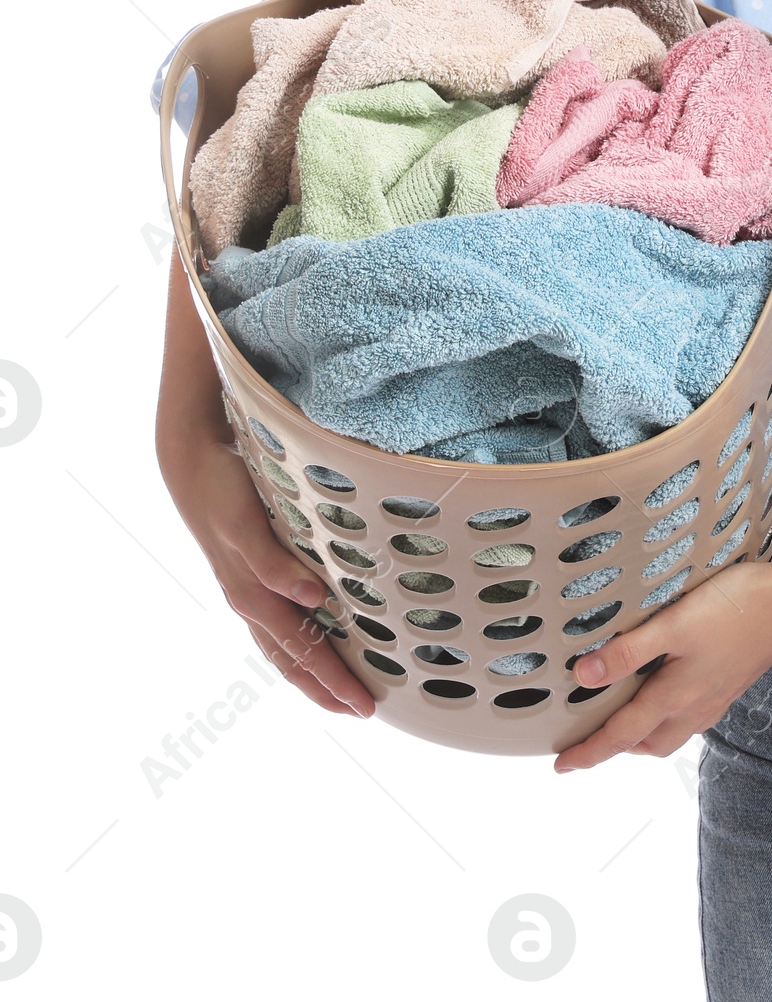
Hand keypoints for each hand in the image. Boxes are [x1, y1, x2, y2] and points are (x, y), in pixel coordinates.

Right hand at [156, 249, 372, 718]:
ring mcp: (215, 534)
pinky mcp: (233, 542)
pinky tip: (336, 676)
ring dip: (307, 664)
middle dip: (308, 648)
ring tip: (360, 706)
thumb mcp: (224, 323)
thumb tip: (294, 294)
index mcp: (199, 461)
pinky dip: (296, 644)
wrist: (181, 336)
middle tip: (360, 693)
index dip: (274, 561)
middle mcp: (204, 507)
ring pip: (258, 615)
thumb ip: (254, 324)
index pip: (238, 526)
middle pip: (253, 594)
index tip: (318, 592)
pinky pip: (263, 605)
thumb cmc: (219, 326)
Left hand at [552, 560, 771, 771]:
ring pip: (670, 732)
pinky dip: (666, 716)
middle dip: (617, 748)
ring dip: (642, 733)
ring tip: (620, 716)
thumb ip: (628, 652)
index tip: (561, 766)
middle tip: (588, 739)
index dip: (589, 752)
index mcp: (677, 697)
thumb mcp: (673, 624)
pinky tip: (664, 690)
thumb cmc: (736, 608)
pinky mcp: (729, 684)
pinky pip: (689, 716)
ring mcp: (716, 698)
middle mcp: (697, 707)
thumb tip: (583, 676)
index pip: (622, 735)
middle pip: (648, 743)